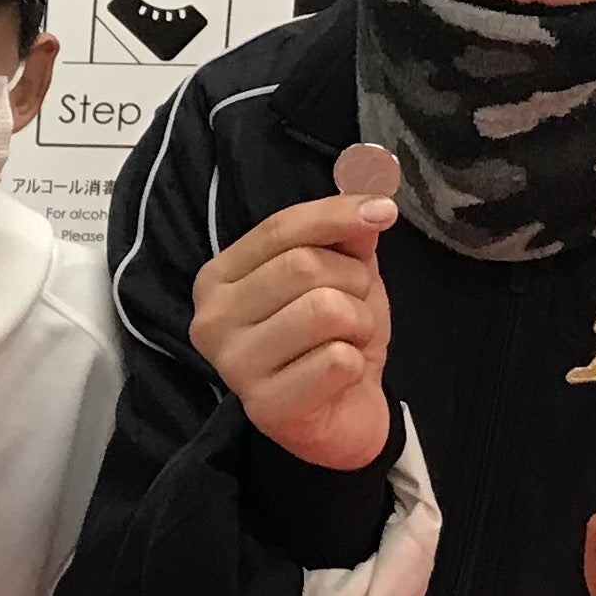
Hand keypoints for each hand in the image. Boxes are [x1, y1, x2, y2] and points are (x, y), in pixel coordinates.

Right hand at [191, 183, 397, 472]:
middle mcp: (212, 320)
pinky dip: (356, 364)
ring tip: (348, 342)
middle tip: (356, 309)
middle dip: (353, 282)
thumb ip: (346, 231)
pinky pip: (337, 359)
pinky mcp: (266, 407)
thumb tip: (370, 179)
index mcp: (218, 279)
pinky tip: (341, 378)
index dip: (336, 214)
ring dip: (359, 324)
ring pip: (325, 310)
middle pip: (304, 266)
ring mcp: (234, 366)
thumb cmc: (330, 339)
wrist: (341, 416)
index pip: (279, 229)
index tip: (383, 212)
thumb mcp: (342, 273)